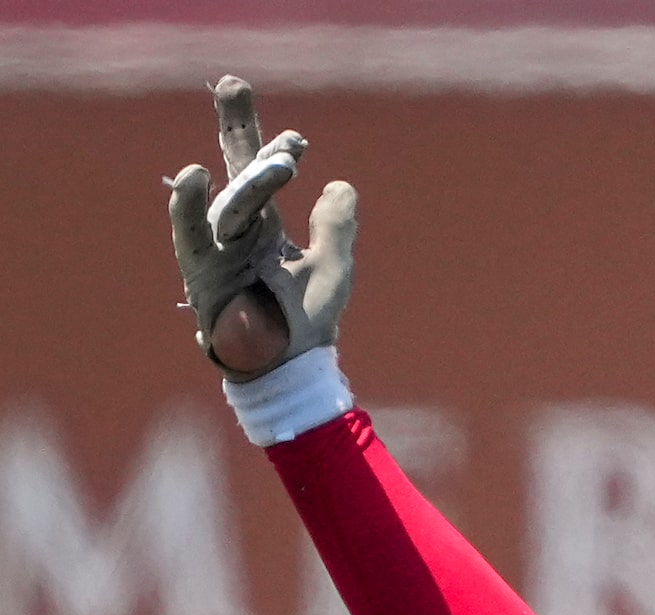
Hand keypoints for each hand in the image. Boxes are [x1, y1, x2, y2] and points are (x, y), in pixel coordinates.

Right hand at [164, 76, 356, 378]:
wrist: (289, 368)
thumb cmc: (305, 322)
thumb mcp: (331, 268)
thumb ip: (335, 227)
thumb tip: (342, 185)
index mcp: (266, 223)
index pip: (264, 172)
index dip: (276, 150)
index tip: (298, 140)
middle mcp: (239, 228)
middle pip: (234, 168)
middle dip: (235, 126)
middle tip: (235, 83)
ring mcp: (219, 247)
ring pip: (231, 203)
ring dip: (250, 181)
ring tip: (276, 157)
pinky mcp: (203, 272)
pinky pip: (191, 234)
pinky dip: (189, 205)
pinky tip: (193, 175)